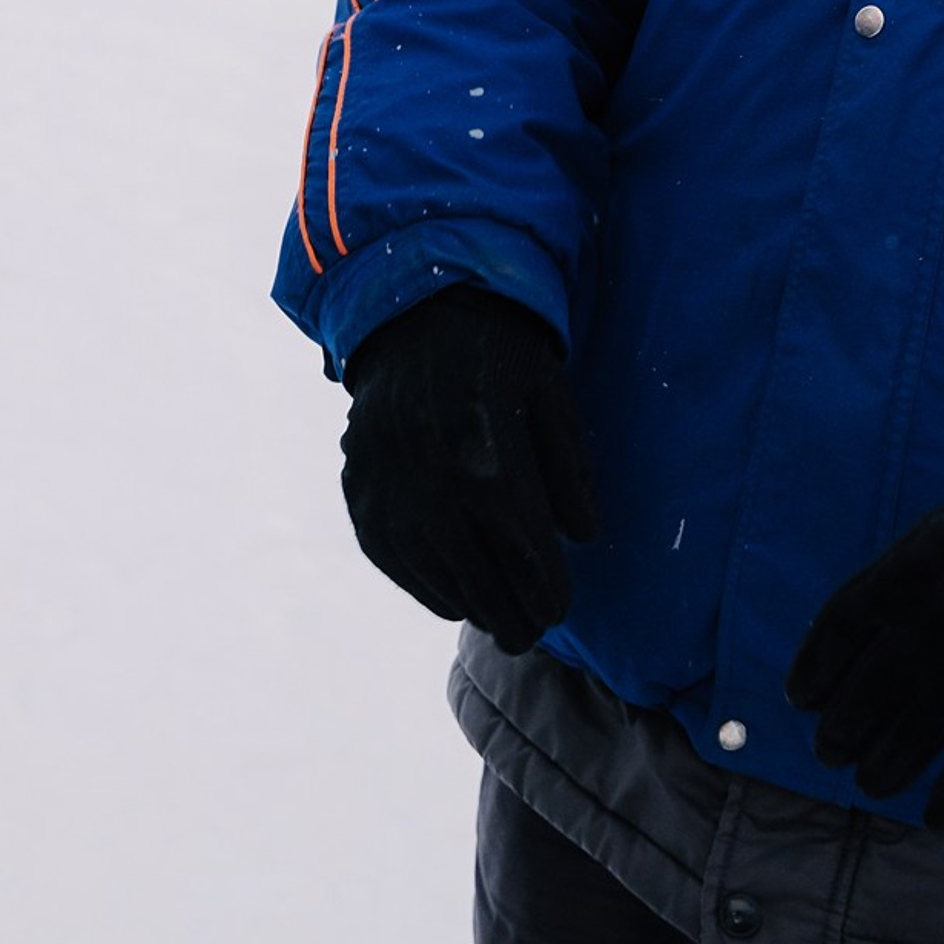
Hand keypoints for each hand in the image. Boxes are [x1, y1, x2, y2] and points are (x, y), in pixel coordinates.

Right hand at [340, 286, 599, 653]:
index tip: (560, 608)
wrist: (414, 312)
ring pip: (435, 577)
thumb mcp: (551, 397)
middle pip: (481, 582)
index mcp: (490, 457)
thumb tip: (582, 538)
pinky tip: (451, 593)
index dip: (548, 594)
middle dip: (513, 616)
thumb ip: (569, 470)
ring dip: (471, 605)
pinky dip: (425, 584)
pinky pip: (393, 558)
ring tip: (497, 617)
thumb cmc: (498, 354)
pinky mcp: (361, 490)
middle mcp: (434, 482)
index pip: (526, 557)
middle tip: (531, 630)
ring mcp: (390, 489)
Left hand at [784, 345, 943, 830]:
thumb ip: (907, 572)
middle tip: (830, 751)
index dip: (815, 667)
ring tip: (870, 783)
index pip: (842, 623)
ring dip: (887, 763)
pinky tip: (937, 814)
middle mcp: (943, 608)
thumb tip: (865, 628)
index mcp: (915, 560)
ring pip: (921, 726)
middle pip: (872, 684)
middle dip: (842, 726)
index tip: (798, 698)